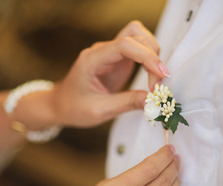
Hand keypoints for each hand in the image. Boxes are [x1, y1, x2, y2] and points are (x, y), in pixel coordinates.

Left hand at [52, 20, 168, 127]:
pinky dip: (149, 59)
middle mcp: (102, 50)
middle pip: (136, 36)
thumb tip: (152, 101)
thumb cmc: (73, 107)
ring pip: (139, 38)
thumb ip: (126, 103)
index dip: (147, 56)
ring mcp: (111, 53)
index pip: (125, 45)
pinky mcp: (118, 59)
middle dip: (152, 58)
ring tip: (155, 79)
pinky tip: (151, 75)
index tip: (161, 75)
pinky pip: (139, 50)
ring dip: (153, 55)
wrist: (61, 105)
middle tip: (157, 85)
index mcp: (93, 59)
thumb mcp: (99, 111)